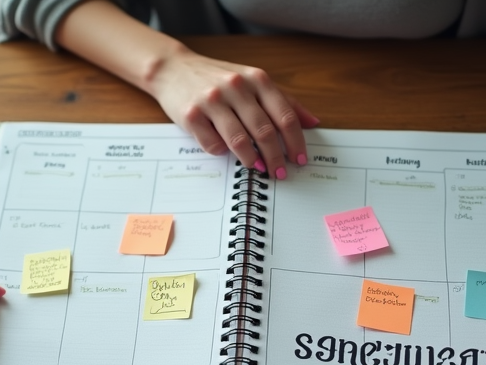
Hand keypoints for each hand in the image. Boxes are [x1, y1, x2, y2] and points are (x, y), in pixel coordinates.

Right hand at [146, 46, 319, 178]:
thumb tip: (312, 123)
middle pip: (265, 131)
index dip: (295, 142)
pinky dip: (222, 153)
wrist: (173, 69)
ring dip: (252, 160)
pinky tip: (224, 151)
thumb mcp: (253, 81)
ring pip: (240, 140)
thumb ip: (284, 101)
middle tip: (279, 173)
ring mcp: (212, 101)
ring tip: (257, 167)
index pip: (285, 116)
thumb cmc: (218, 78)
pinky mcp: (191, 115)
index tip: (299, 160)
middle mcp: (236, 87)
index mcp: (257, 79)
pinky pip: (213, 145)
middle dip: (276, 157)